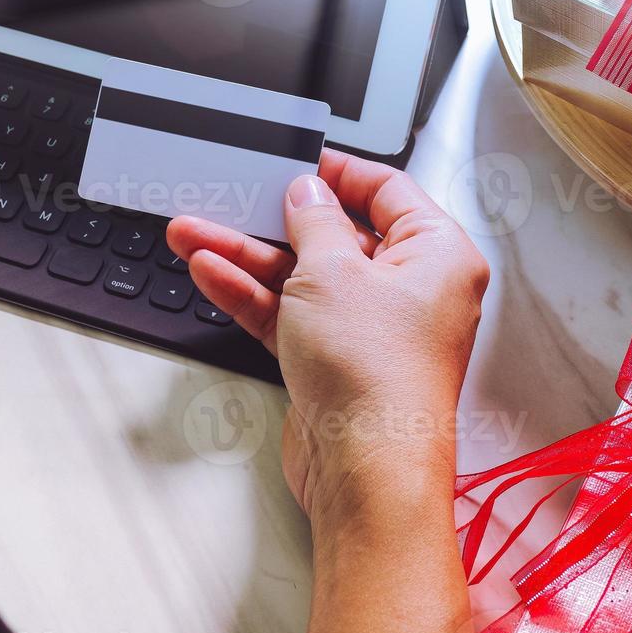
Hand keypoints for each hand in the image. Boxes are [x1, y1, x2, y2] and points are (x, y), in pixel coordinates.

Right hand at [167, 150, 488, 526]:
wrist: (366, 470)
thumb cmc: (376, 376)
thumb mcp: (332, 271)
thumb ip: (314, 221)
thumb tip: (308, 192)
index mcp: (438, 255)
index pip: (387, 191)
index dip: (336, 172)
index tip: (294, 161)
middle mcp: (413, 291)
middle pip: (338, 234)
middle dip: (273, 219)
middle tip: (231, 197)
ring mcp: (372, 330)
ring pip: (304, 277)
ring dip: (247, 256)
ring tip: (193, 233)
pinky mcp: (337, 363)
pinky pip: (291, 315)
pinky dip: (253, 295)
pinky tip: (211, 271)